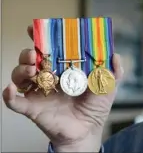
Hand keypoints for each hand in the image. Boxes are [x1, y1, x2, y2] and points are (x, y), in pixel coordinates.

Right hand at [3, 25, 123, 151]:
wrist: (87, 131)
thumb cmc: (96, 107)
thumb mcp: (109, 87)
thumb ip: (114, 72)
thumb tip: (115, 55)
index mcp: (64, 69)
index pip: (50, 49)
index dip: (41, 38)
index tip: (36, 28)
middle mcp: (49, 77)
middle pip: (31, 59)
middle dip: (29, 52)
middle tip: (35, 53)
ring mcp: (39, 92)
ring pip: (20, 76)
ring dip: (21, 69)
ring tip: (31, 69)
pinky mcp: (32, 108)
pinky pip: (15, 102)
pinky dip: (8, 95)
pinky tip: (10, 89)